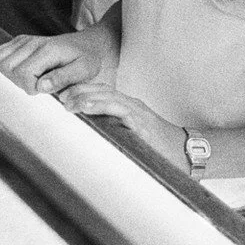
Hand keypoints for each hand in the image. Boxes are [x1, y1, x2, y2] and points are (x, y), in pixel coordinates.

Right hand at [0, 28, 110, 96]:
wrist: (89, 45)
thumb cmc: (88, 58)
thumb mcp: (84, 71)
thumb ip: (63, 78)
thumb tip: (41, 86)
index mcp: (48, 50)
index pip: (22, 73)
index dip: (30, 87)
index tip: (44, 88)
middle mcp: (33, 43)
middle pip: (8, 68)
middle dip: (20, 82)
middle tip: (38, 83)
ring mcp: (24, 41)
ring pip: (0, 61)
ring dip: (12, 75)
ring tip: (32, 77)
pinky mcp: (20, 41)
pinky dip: (6, 66)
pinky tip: (24, 70)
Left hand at [58, 83, 184, 168]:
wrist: (185, 154)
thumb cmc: (158, 149)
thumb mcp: (132, 138)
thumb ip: (115, 132)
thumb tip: (91, 138)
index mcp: (128, 107)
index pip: (102, 92)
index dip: (82, 91)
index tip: (64, 96)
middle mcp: (132, 105)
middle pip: (102, 90)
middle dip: (79, 91)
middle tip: (59, 97)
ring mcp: (137, 112)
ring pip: (108, 96)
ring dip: (85, 97)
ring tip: (68, 102)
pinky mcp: (141, 122)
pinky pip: (119, 109)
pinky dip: (101, 106)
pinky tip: (86, 108)